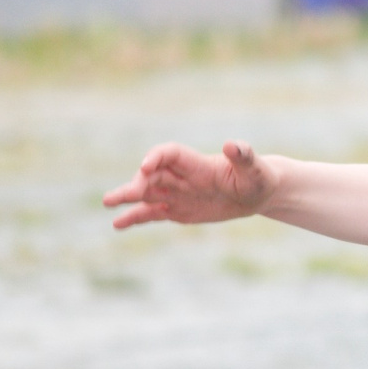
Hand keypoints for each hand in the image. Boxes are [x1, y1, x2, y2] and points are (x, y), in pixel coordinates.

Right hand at [104, 141, 273, 229]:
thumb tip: (233, 144)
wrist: (258, 194)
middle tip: (125, 195)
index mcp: (199, 164)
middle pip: (153, 175)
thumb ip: (244, 156)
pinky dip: (135, 217)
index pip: (170, 154)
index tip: (145, 167)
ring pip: (148, 193)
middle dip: (138, 182)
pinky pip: (153, 213)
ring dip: (128, 197)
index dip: (156, 157)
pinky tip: (118, 224)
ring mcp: (178, 194)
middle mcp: (183, 177)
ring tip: (108, 203)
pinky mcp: (177, 210)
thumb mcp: (256, 169)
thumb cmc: (259, 177)